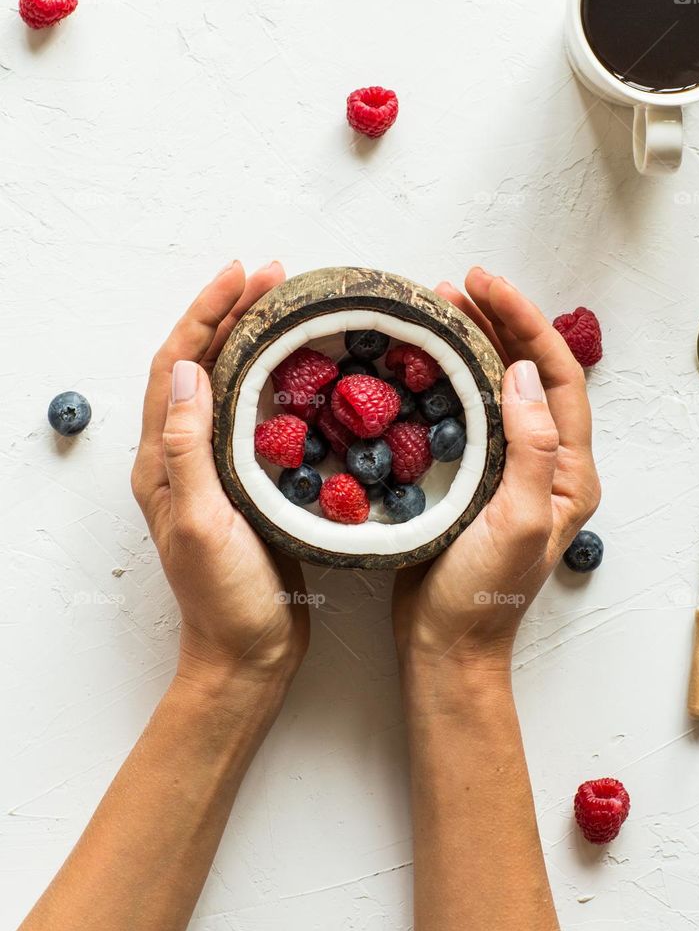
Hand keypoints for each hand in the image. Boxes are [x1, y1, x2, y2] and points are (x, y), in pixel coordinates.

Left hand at [131, 261, 309, 703]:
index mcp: (164, 462)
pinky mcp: (244, 482)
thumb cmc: (228, 599)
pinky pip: (252, 412)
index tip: (242, 275)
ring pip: (226, 383)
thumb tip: (184, 366)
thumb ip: (190, 446)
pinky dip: (271, 377)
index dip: (205, 314)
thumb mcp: (206, 521)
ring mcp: (213, 469)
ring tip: (285, 304)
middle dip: (230, 312)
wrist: (250, 655)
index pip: (176, 365)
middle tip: (272, 274)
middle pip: (198, 364)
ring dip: (250, 337)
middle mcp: (182, 457)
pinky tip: (301, 368)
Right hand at [393, 267, 599, 674]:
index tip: (486, 285)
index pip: (557, 375)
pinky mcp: (476, 476)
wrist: (445, 647)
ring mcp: (511, 467)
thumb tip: (521, 373)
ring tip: (440, 307)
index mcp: (570, 469)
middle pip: (530, 370)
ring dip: (475, 341)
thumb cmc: (482, 596)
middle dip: (500, 320)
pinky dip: (451, 375)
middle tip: (458, 284)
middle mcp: (548, 461)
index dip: (526, 322)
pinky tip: (424, 359)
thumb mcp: (517, 522)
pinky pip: (471, 410)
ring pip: (500, 385)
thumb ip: (532, 449)